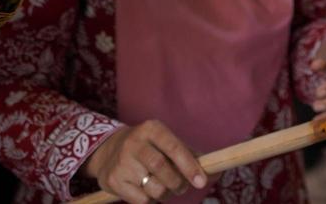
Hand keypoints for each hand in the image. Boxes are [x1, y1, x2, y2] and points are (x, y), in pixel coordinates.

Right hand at [84, 121, 209, 203]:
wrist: (108, 152)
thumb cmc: (149, 149)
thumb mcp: (166, 144)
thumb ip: (191, 156)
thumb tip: (217, 172)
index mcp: (152, 129)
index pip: (174, 147)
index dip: (189, 166)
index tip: (201, 182)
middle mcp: (135, 142)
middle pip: (163, 169)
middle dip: (178, 183)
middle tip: (181, 187)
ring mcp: (122, 161)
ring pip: (154, 188)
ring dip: (165, 194)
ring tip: (162, 187)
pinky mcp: (114, 180)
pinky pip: (141, 201)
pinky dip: (150, 201)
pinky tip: (145, 190)